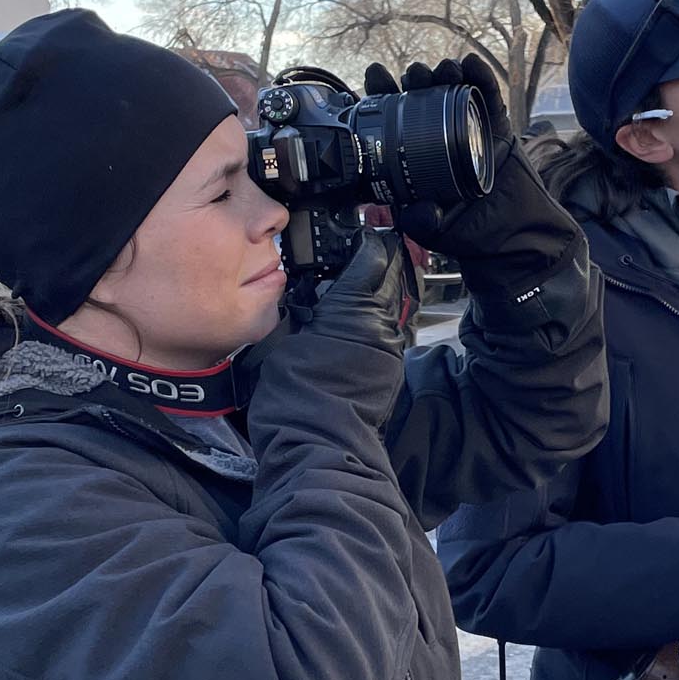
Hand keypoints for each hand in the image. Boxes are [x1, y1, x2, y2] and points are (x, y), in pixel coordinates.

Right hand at [236, 230, 413, 428]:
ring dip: (376, 293)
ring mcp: (392, 350)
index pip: (373, 256)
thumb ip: (304, 309)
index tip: (356, 235)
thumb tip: (313, 297)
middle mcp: (384, 324)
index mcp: (359, 307)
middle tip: (357, 254)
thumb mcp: (286, 338)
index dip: (363, 242)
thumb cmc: (296, 394)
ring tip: (350, 288)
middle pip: (389, 278)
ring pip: (390, 306)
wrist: (318, 444)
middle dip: (375, 264)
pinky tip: (350, 325)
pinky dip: (372, 322)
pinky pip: (386, 332)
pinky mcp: (391, 372)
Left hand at [361, 56, 575, 287]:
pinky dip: (480, 78)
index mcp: (416, 156)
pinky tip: (471, 66)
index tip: (376, 76)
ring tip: (442, 70)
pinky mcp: (496, 127)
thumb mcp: (435, 230)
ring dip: (445, 74)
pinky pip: (488, 98)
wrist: (512, 238)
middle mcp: (439, 136)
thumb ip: (422, 221)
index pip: (394, 119)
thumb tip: (413, 211)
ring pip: (452, 91)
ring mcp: (468, 128)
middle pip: (422, 97)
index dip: (384, 95)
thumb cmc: (469, 232)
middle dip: (415, 80)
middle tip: (413, 75)